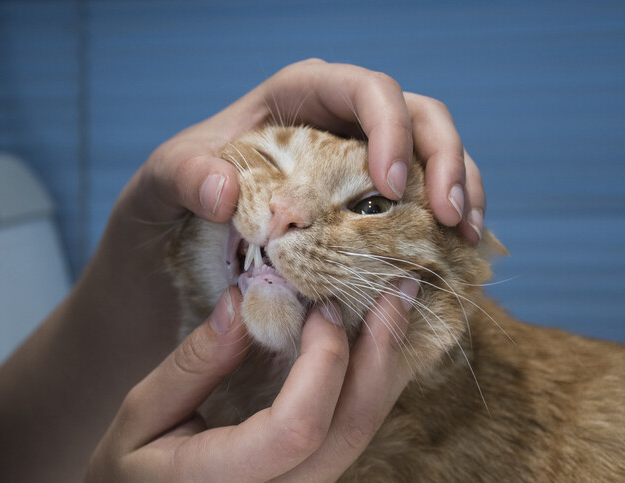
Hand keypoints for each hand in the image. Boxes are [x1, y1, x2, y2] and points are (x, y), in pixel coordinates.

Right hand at [70, 280, 416, 482]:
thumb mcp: (140, 417)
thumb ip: (194, 362)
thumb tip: (244, 298)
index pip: (298, 428)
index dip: (322, 361)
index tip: (321, 306)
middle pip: (349, 430)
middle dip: (379, 354)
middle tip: (395, 289)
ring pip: (360, 436)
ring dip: (382, 367)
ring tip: (397, 308)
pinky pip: (350, 439)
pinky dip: (366, 387)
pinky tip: (372, 349)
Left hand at [119, 59, 483, 243]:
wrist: (174, 247)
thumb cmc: (169, 202)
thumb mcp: (160, 184)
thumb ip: (184, 175)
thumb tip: (226, 192)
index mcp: (297, 98)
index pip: (362, 88)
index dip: (389, 125)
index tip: (388, 181)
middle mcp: (337, 123)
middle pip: (415, 115)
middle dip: (443, 158)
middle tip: (448, 217)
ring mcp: (359, 163)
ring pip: (431, 154)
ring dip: (458, 189)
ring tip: (464, 236)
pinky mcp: (366, 204)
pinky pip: (420, 200)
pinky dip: (443, 221)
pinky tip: (451, 251)